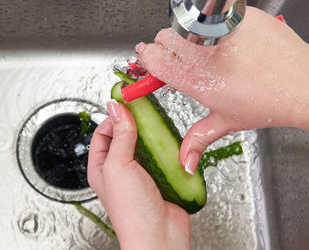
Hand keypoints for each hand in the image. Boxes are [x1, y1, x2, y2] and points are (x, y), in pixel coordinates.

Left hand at [88, 101, 190, 249]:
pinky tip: (173, 145)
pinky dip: (169, 149)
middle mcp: (121, 170)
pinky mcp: (162, 178)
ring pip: (147, 146)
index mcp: (102, 167)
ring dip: (155, 137)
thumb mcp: (119, 166)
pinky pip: (165, 157)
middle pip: (126, 137)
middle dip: (137, 124)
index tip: (127, 105)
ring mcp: (142, 174)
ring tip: (160, 128)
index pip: (103, 133)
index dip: (113, 117)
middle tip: (147, 112)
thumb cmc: (133, 212)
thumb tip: (117, 108)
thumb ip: (119, 136)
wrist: (160, 236)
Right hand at [138, 6, 308, 163]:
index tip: (150, 59)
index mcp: (197, 80)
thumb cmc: (269, 101)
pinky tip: (232, 41)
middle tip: (185, 57)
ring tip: (211, 50)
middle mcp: (205, 52)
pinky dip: (216, 25)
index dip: (149, 59)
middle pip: (166, 37)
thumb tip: (185, 160)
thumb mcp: (227, 122)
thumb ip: (198, 139)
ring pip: (187, 23)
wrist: (303, 84)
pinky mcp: (237, 15)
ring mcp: (221, 31)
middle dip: (168, 46)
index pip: (154, 59)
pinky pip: (214, 15)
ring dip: (191, 34)